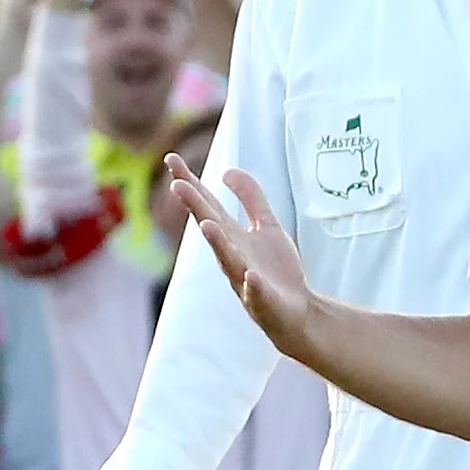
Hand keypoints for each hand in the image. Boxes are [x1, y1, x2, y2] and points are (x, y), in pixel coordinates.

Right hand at [168, 160, 316, 350]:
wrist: (299, 311)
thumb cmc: (277, 270)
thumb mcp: (266, 226)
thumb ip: (250, 198)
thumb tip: (227, 170)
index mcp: (231, 236)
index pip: (206, 204)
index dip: (189, 182)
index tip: (171, 158)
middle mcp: (231, 255)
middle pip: (210, 226)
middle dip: (195, 207)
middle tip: (178, 185)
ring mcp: (244, 278)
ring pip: (227, 259)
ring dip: (217, 242)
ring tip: (207, 225)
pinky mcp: (262, 301)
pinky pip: (255, 292)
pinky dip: (252, 284)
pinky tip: (250, 276)